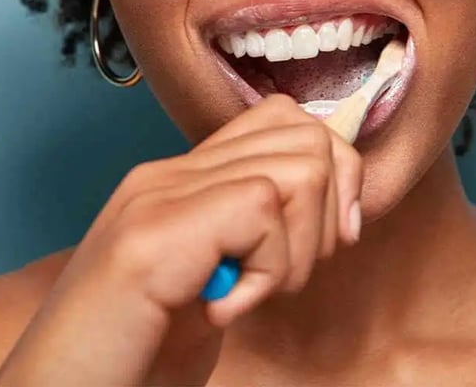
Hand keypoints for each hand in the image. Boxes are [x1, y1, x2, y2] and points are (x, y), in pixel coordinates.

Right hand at [0, 95, 363, 386]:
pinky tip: (222, 311)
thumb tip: (338, 209)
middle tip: (281, 275)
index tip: (325, 242)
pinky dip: (268, 274)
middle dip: (326, 214)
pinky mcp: (155, 233)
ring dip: (297, 250)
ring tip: (247, 293)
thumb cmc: (138, 354)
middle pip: (307, 136)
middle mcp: (171, 172)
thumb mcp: (217, 281)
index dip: (333, 173)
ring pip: (299, 169)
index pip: (286, 120)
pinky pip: (264, 209)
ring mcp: (160, 195)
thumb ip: (255, 234)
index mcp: (185, 179)